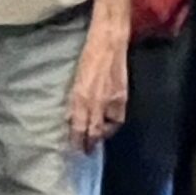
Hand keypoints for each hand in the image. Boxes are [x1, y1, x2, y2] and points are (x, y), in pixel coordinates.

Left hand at [67, 29, 127, 151]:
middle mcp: (97, 102)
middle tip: (87, 151)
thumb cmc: (88, 57)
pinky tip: (110, 122)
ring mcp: (112, 100)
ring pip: (108, 127)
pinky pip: (118, 117)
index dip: (77, 140)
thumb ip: (74, 101)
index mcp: (81, 97)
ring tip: (99, 137)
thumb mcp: (75, 80)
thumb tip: (72, 117)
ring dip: (103, 135)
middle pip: (94, 131)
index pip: (79, 127)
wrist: (109, 43)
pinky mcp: (123, 96)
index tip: (75, 149)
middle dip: (91, 144)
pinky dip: (113, 123)